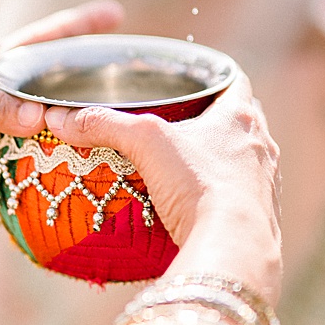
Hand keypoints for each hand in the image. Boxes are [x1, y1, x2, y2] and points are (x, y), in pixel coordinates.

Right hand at [39, 75, 282, 303]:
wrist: (233, 248)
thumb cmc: (196, 185)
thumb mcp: (145, 145)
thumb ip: (104, 126)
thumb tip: (58, 119)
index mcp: (241, 118)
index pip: (234, 81)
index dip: (216, 76)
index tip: (198, 78)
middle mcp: (261, 146)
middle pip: (242, 121)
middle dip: (217, 119)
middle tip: (186, 123)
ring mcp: (266, 184)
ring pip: (245, 161)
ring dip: (223, 160)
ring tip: (191, 166)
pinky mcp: (262, 219)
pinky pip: (242, 200)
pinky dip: (223, 198)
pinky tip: (201, 208)